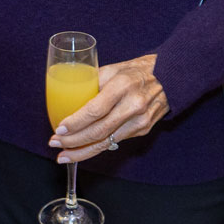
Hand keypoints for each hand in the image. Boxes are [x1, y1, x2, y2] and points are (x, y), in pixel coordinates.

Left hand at [49, 54, 168, 162]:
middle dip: (74, 141)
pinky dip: (96, 148)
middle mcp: (133, 106)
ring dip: (82, 152)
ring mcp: (140, 121)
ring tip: (63, 155)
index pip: (95, 110)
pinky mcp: (143, 130)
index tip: (59, 128)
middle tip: (54, 143)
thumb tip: (68, 97)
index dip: (76, 122)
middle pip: (99, 131)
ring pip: (107, 143)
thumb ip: (93, 82)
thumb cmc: (135, 70)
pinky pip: (115, 142)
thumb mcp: (113, 68)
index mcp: (123, 86)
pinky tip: (82, 150)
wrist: (169, 78)